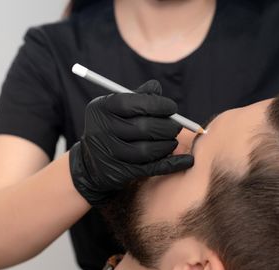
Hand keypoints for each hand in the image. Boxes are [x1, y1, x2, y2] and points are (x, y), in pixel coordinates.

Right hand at [69, 80, 193, 204]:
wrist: (92, 163)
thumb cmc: (111, 127)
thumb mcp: (117, 108)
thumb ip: (137, 96)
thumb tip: (156, 88)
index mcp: (101, 108)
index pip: (134, 104)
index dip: (158, 105)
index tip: (172, 108)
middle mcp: (101, 130)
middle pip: (143, 128)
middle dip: (167, 127)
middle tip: (176, 127)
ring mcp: (109, 153)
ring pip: (147, 150)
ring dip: (167, 145)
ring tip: (172, 141)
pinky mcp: (118, 172)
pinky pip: (151, 168)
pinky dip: (172, 164)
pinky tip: (186, 160)